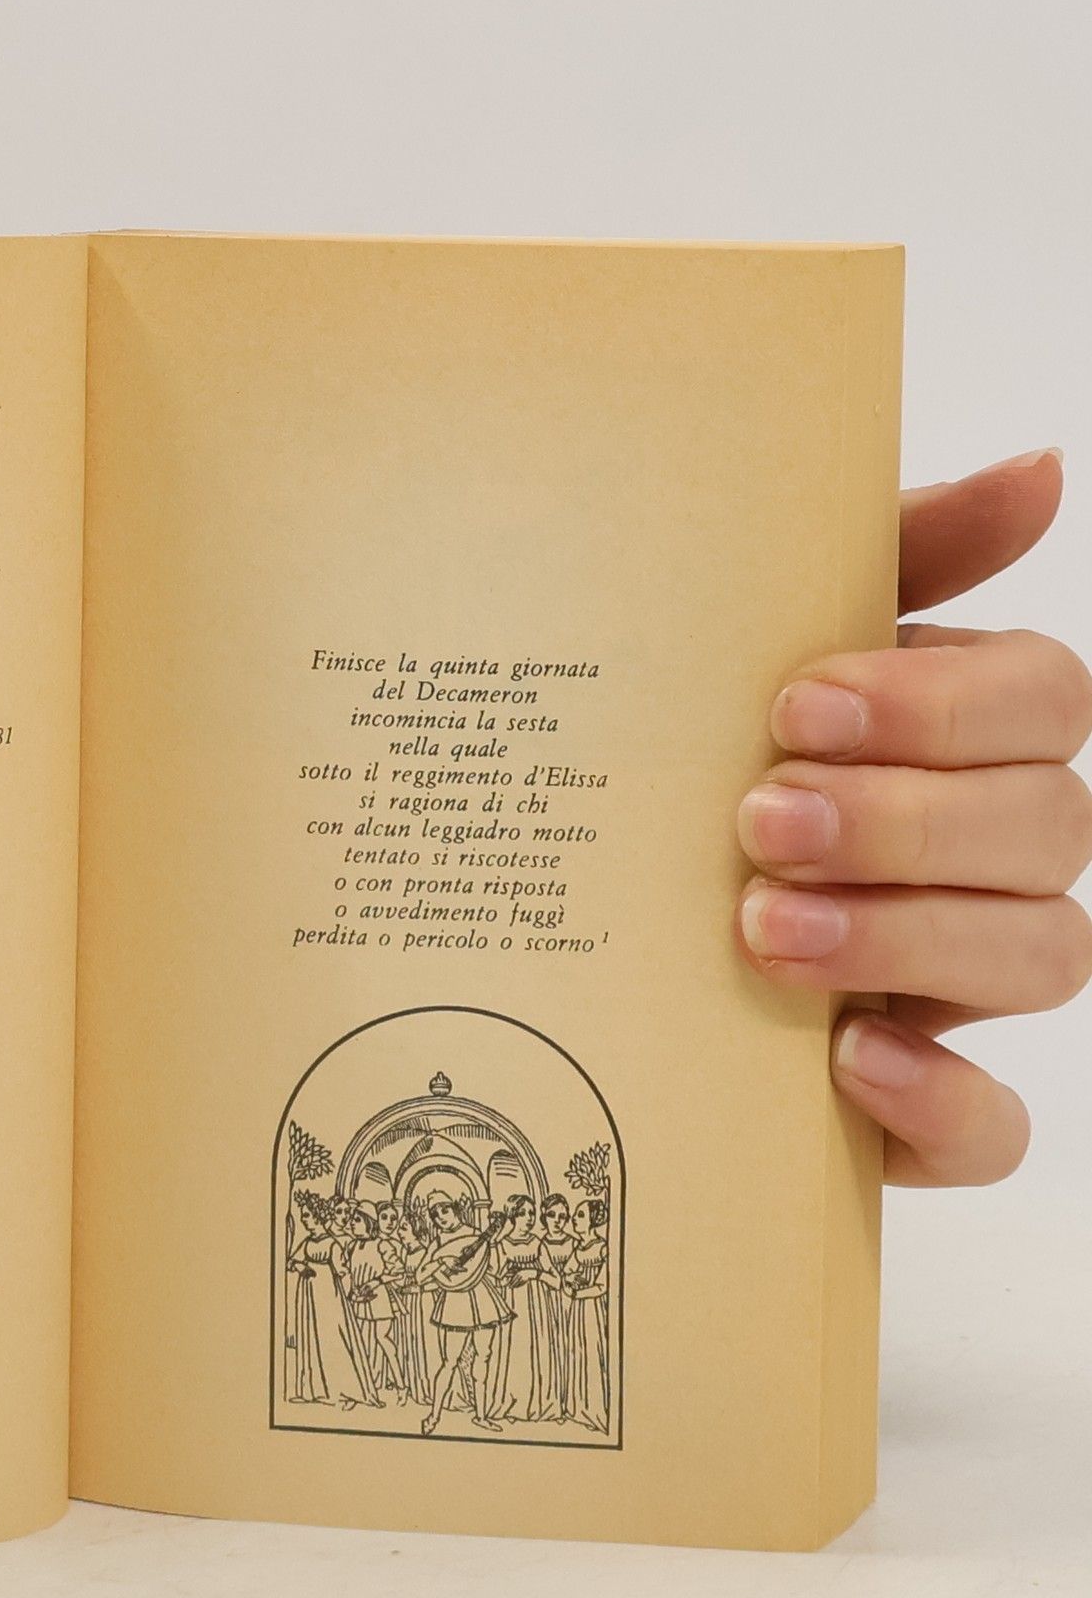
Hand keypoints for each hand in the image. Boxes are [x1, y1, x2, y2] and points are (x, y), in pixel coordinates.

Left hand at [737, 449, 1089, 1184]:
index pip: (1041, 701)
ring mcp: (955, 985)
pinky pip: (992, 1128)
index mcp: (949, 739)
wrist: (554, 920)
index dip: (944, 705)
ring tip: (762, 931)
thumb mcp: (737, 651)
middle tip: (760, 819)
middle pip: (1048, 828)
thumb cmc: (674, 765)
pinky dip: (939, 1102)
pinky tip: (847, 1062)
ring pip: (1044, 959)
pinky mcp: (914, 1105)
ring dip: (910, 938)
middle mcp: (976, 858)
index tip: (798, 706)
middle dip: (907, 821)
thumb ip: (882, 560)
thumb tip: (1041, 469)